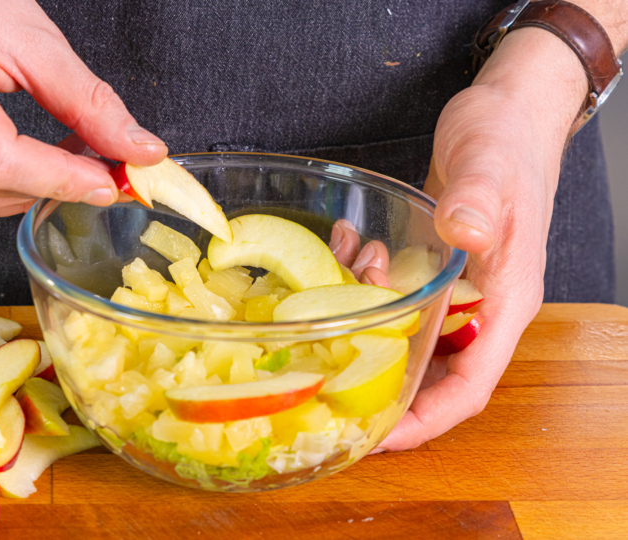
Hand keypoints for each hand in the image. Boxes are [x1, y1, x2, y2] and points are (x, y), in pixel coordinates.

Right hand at [0, 0, 166, 219]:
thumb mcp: (37, 41)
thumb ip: (90, 103)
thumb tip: (138, 150)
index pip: (0, 161)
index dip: (61, 180)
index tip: (107, 183)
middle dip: (54, 186)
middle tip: (100, 169)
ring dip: (31, 191)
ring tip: (65, 158)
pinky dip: (3, 188)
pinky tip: (29, 163)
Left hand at [333, 28, 588, 450]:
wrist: (505, 111)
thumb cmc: (508, 141)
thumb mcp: (491, 168)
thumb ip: (480, 204)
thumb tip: (465, 236)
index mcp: (505, 299)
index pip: (469, 384)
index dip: (426, 420)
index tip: (378, 437)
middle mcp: (482, 302)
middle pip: (434, 370)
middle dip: (383, 378)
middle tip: (330, 377)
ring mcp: (457, 284)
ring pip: (407, 330)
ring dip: (368, 315)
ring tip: (346, 275)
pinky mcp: (434, 263)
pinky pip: (397, 292)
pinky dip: (366, 279)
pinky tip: (348, 247)